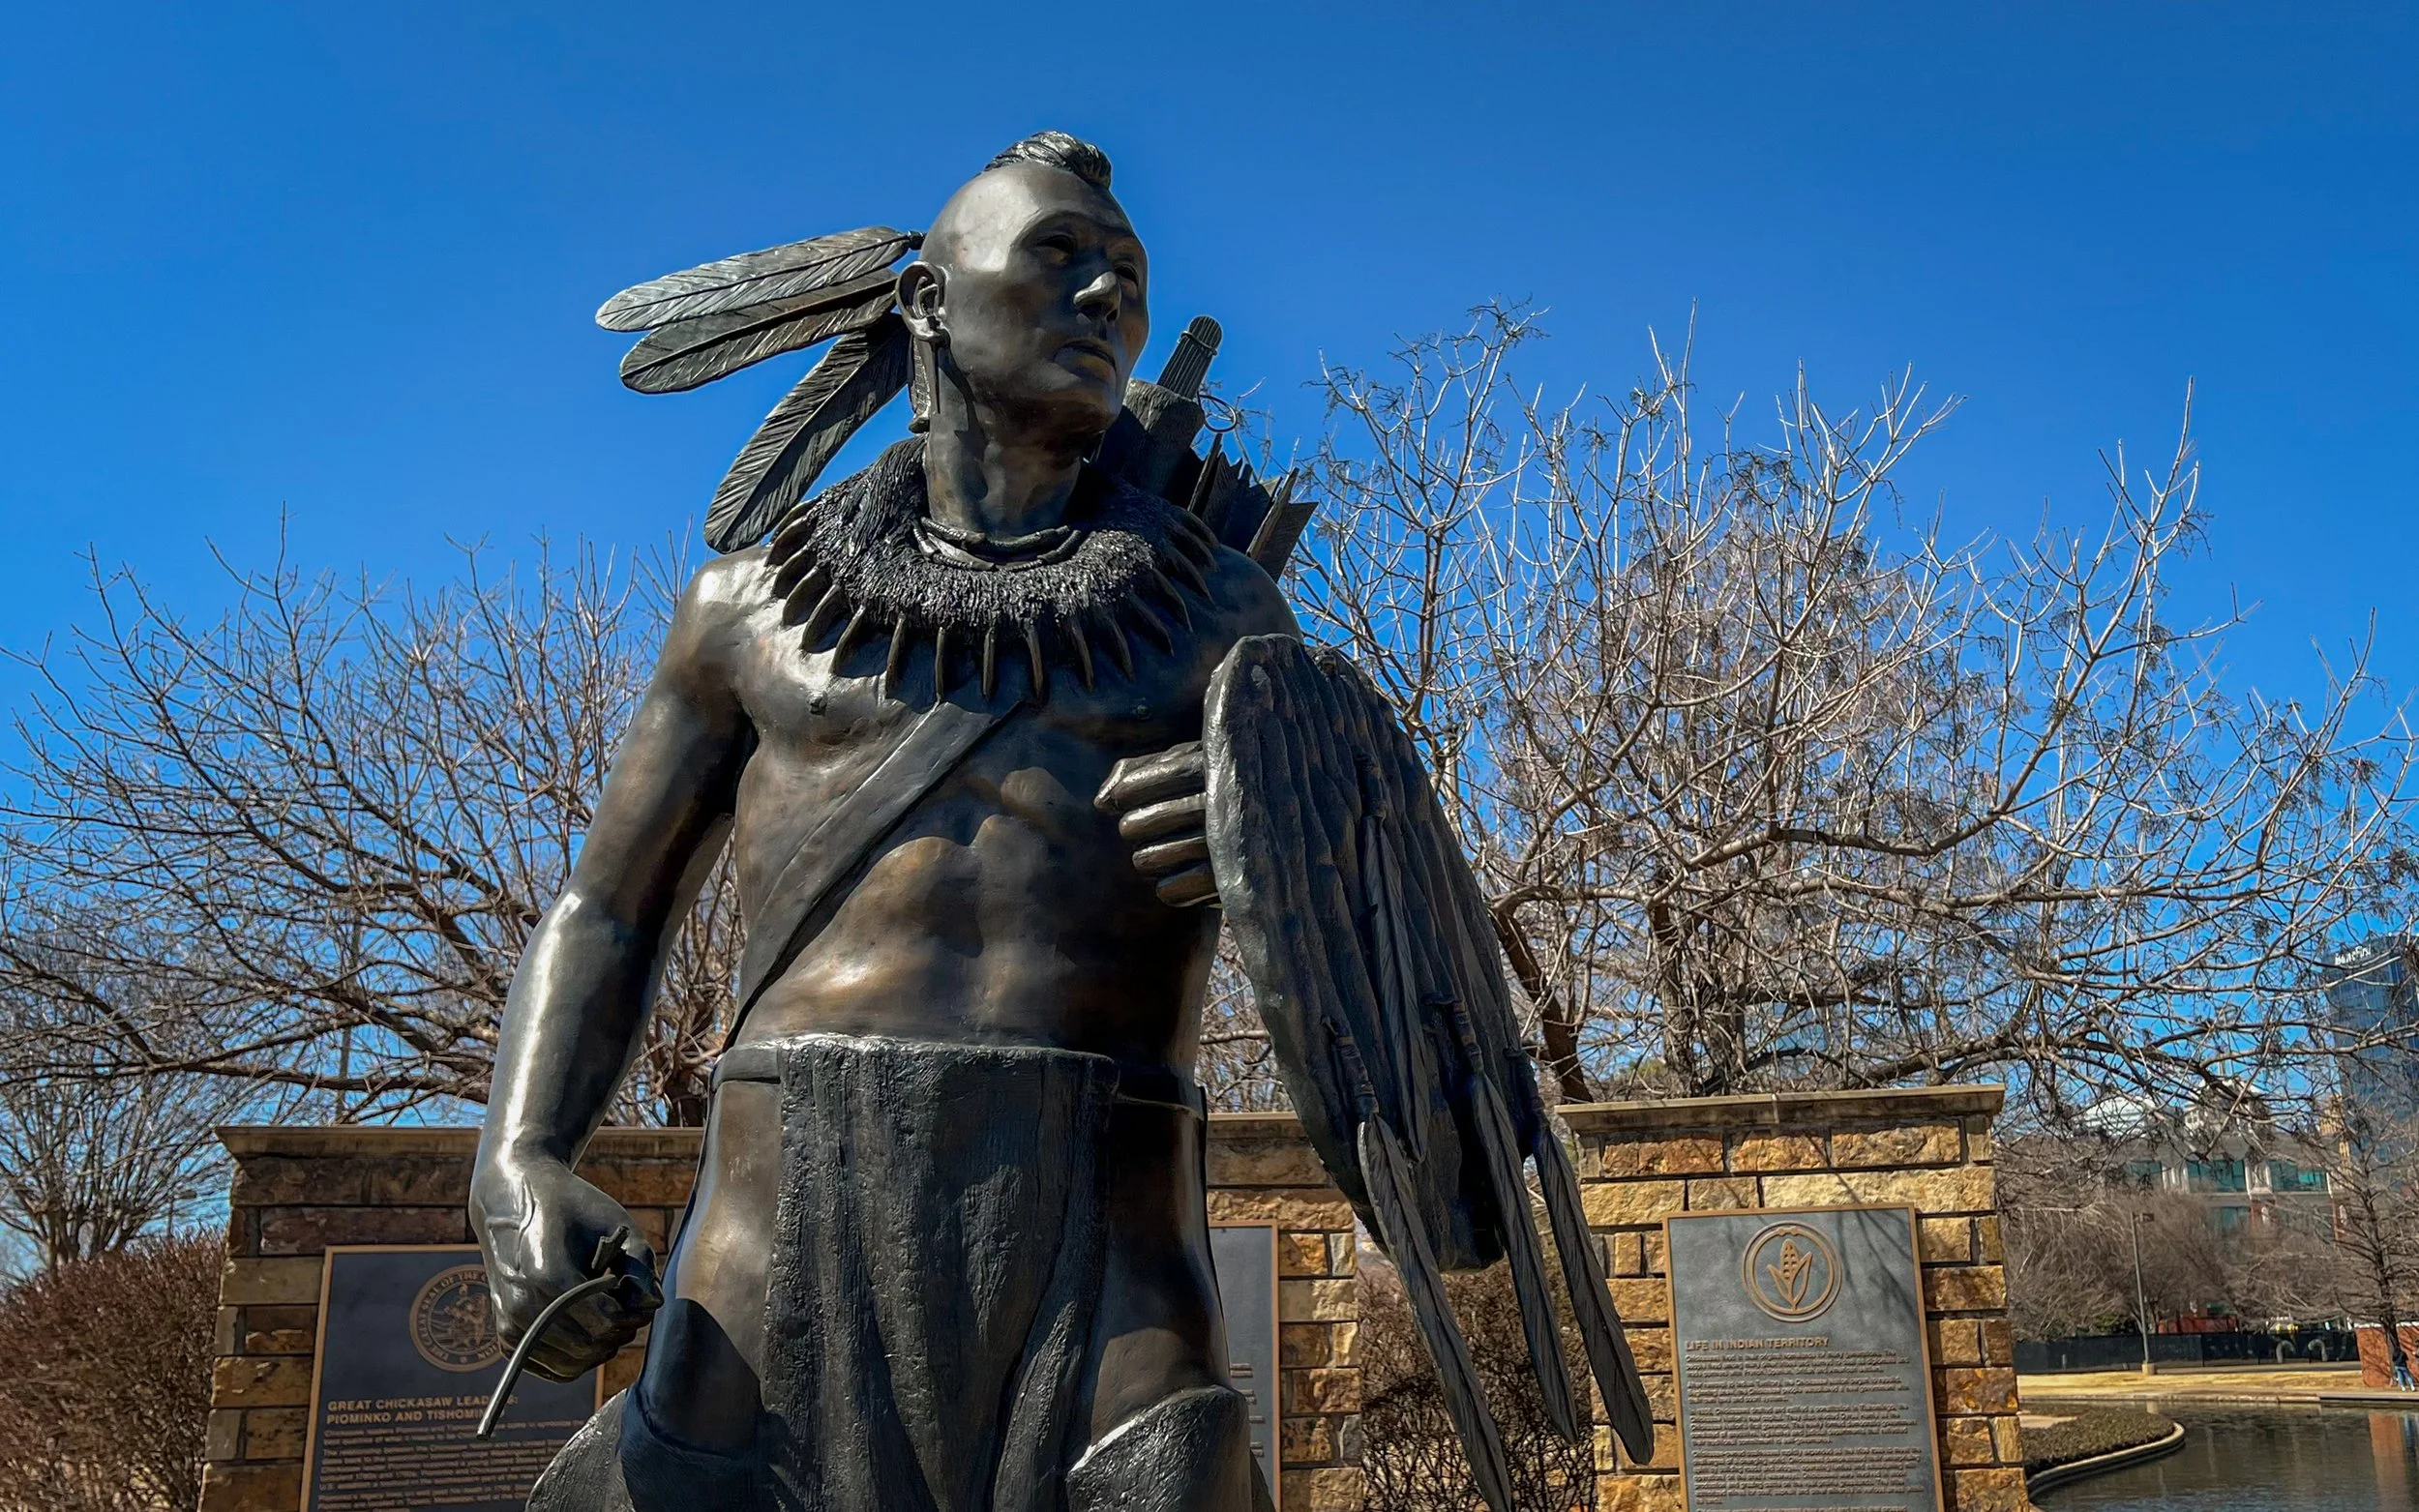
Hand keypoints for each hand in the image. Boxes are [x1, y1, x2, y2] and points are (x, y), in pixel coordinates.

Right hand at [469, 1153, 662, 1381]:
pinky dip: (580, 1356)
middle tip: (627, 1301)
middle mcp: (520, 1306)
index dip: (634, 1314)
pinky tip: (589, 1324)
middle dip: (621, 1330)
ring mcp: (509, 1325)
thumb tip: (652, 1306)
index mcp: (545, 1274)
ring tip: (608, 1310)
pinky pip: (555, 1369)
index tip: (637, 1291)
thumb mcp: (614, 1221)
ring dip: (601, 1345)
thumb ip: (639, 1265)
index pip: (605, 1322)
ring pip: (574, 1366)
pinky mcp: (506, 1339)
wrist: (511, 1202)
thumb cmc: (570, 1209)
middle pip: (590, 1347)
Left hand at [1096, 739, 1218, 907]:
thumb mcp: (1189, 763)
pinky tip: (1190, 876)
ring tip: (1173, 851)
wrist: (1291, 838)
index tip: (1126, 798)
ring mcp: (1225, 843)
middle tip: (1153, 827)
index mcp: (1209, 762)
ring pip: (1146, 860)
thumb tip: (1101, 803)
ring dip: (1151, 860)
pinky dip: (1171, 888)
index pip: (1135, 785)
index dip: (1125, 794)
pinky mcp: (1229, 882)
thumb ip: (1137, 771)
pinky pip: (1167, 891)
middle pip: (1132, 826)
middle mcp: (1218, 802)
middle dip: (1135, 829)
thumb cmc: (1224, 791)